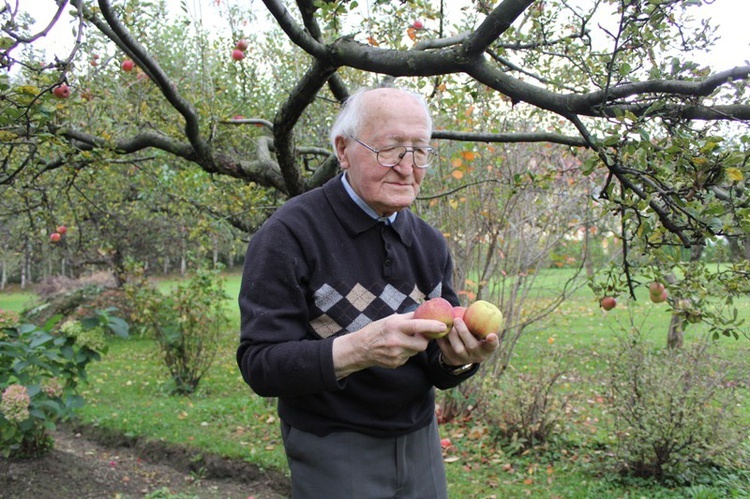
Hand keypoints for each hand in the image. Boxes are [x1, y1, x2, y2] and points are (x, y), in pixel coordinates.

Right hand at [332, 312, 448, 378]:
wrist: (362, 348)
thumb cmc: (378, 330)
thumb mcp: (392, 319)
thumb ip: (409, 318)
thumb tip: (427, 313)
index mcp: (395, 327)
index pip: (417, 326)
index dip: (432, 326)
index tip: (444, 326)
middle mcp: (396, 341)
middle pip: (422, 344)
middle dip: (424, 340)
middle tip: (421, 335)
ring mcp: (396, 354)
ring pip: (416, 351)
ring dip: (414, 346)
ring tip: (404, 341)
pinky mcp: (396, 363)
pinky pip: (408, 357)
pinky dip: (407, 352)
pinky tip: (397, 348)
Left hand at [435, 317, 499, 366]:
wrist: (463, 353)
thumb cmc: (474, 335)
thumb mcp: (480, 332)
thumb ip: (480, 323)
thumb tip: (478, 305)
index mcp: (487, 348)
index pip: (492, 346)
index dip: (492, 341)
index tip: (491, 335)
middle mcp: (477, 356)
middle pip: (472, 346)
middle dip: (464, 332)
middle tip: (457, 319)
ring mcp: (465, 359)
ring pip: (458, 349)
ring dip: (452, 335)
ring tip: (448, 323)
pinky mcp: (452, 360)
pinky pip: (446, 349)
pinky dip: (442, 339)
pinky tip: (440, 329)